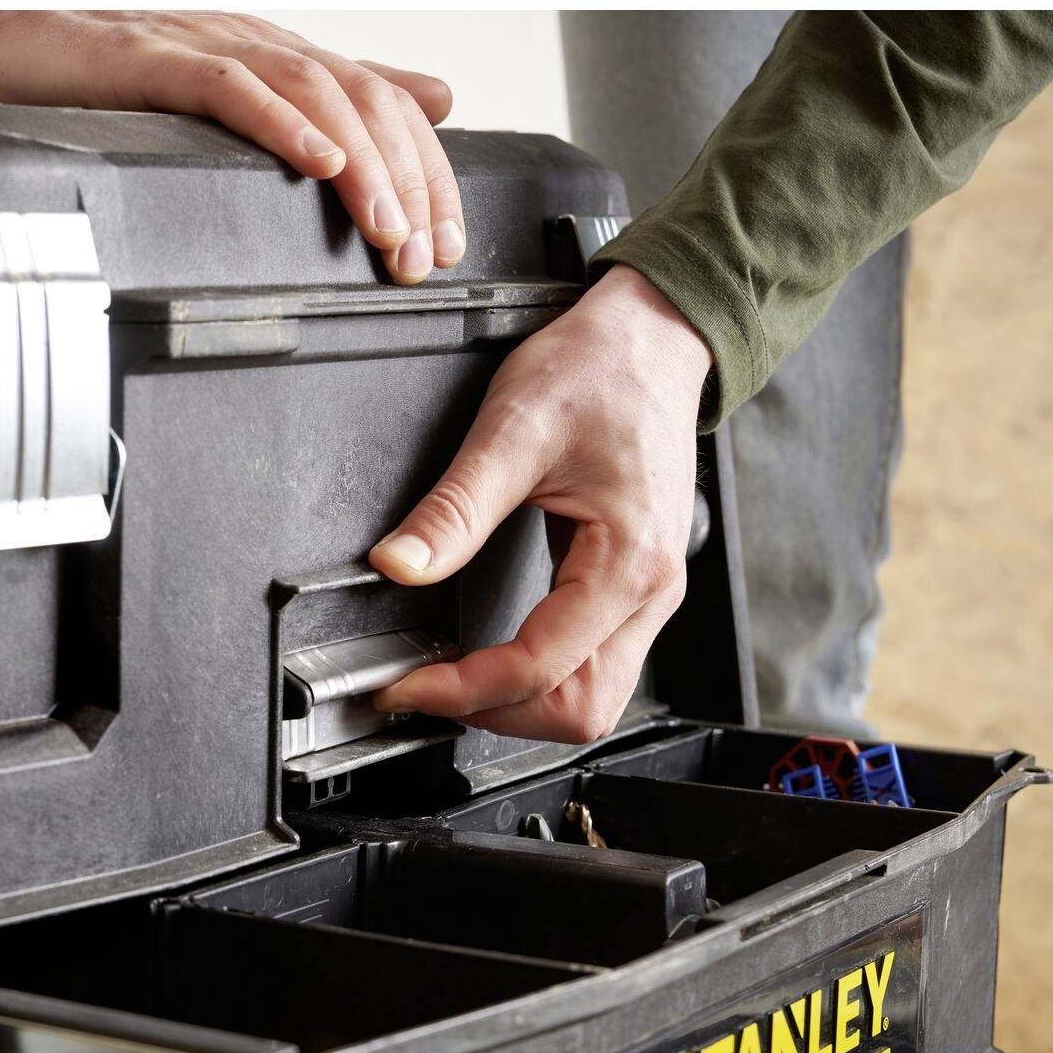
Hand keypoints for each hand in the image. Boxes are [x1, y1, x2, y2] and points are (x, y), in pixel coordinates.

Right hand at [0, 11, 462, 284]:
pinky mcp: (153, 59)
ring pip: (312, 97)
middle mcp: (255, 44)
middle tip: (424, 255)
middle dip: (408, 183)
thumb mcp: (224, 91)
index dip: (426, 173)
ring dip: (362, 167)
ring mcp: (206, 46)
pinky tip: (319, 164)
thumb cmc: (102, 72)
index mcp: (276, 59)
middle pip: (364, 103)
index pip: (383, 106)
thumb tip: (426, 99)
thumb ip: (319, 101)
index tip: (447, 243)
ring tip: (388, 229)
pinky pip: (231, 88)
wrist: (6, 25)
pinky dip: (283, 127)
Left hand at [369, 265, 710, 742]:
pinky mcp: (632, 590)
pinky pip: (590, 667)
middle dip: (494, 714)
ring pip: (589, 701)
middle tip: (422, 688)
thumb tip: (399, 564)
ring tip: (448, 680)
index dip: (463, 690)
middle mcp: (650, 593)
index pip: (539, 667)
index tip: (404, 684)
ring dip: (517, 705)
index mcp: (628, 561)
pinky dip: (536, 680)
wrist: (653, 338)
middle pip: (578, 711)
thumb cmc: (602, 370)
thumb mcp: (512, 430)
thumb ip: (454, 510)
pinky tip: (488, 659)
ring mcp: (647, 597)